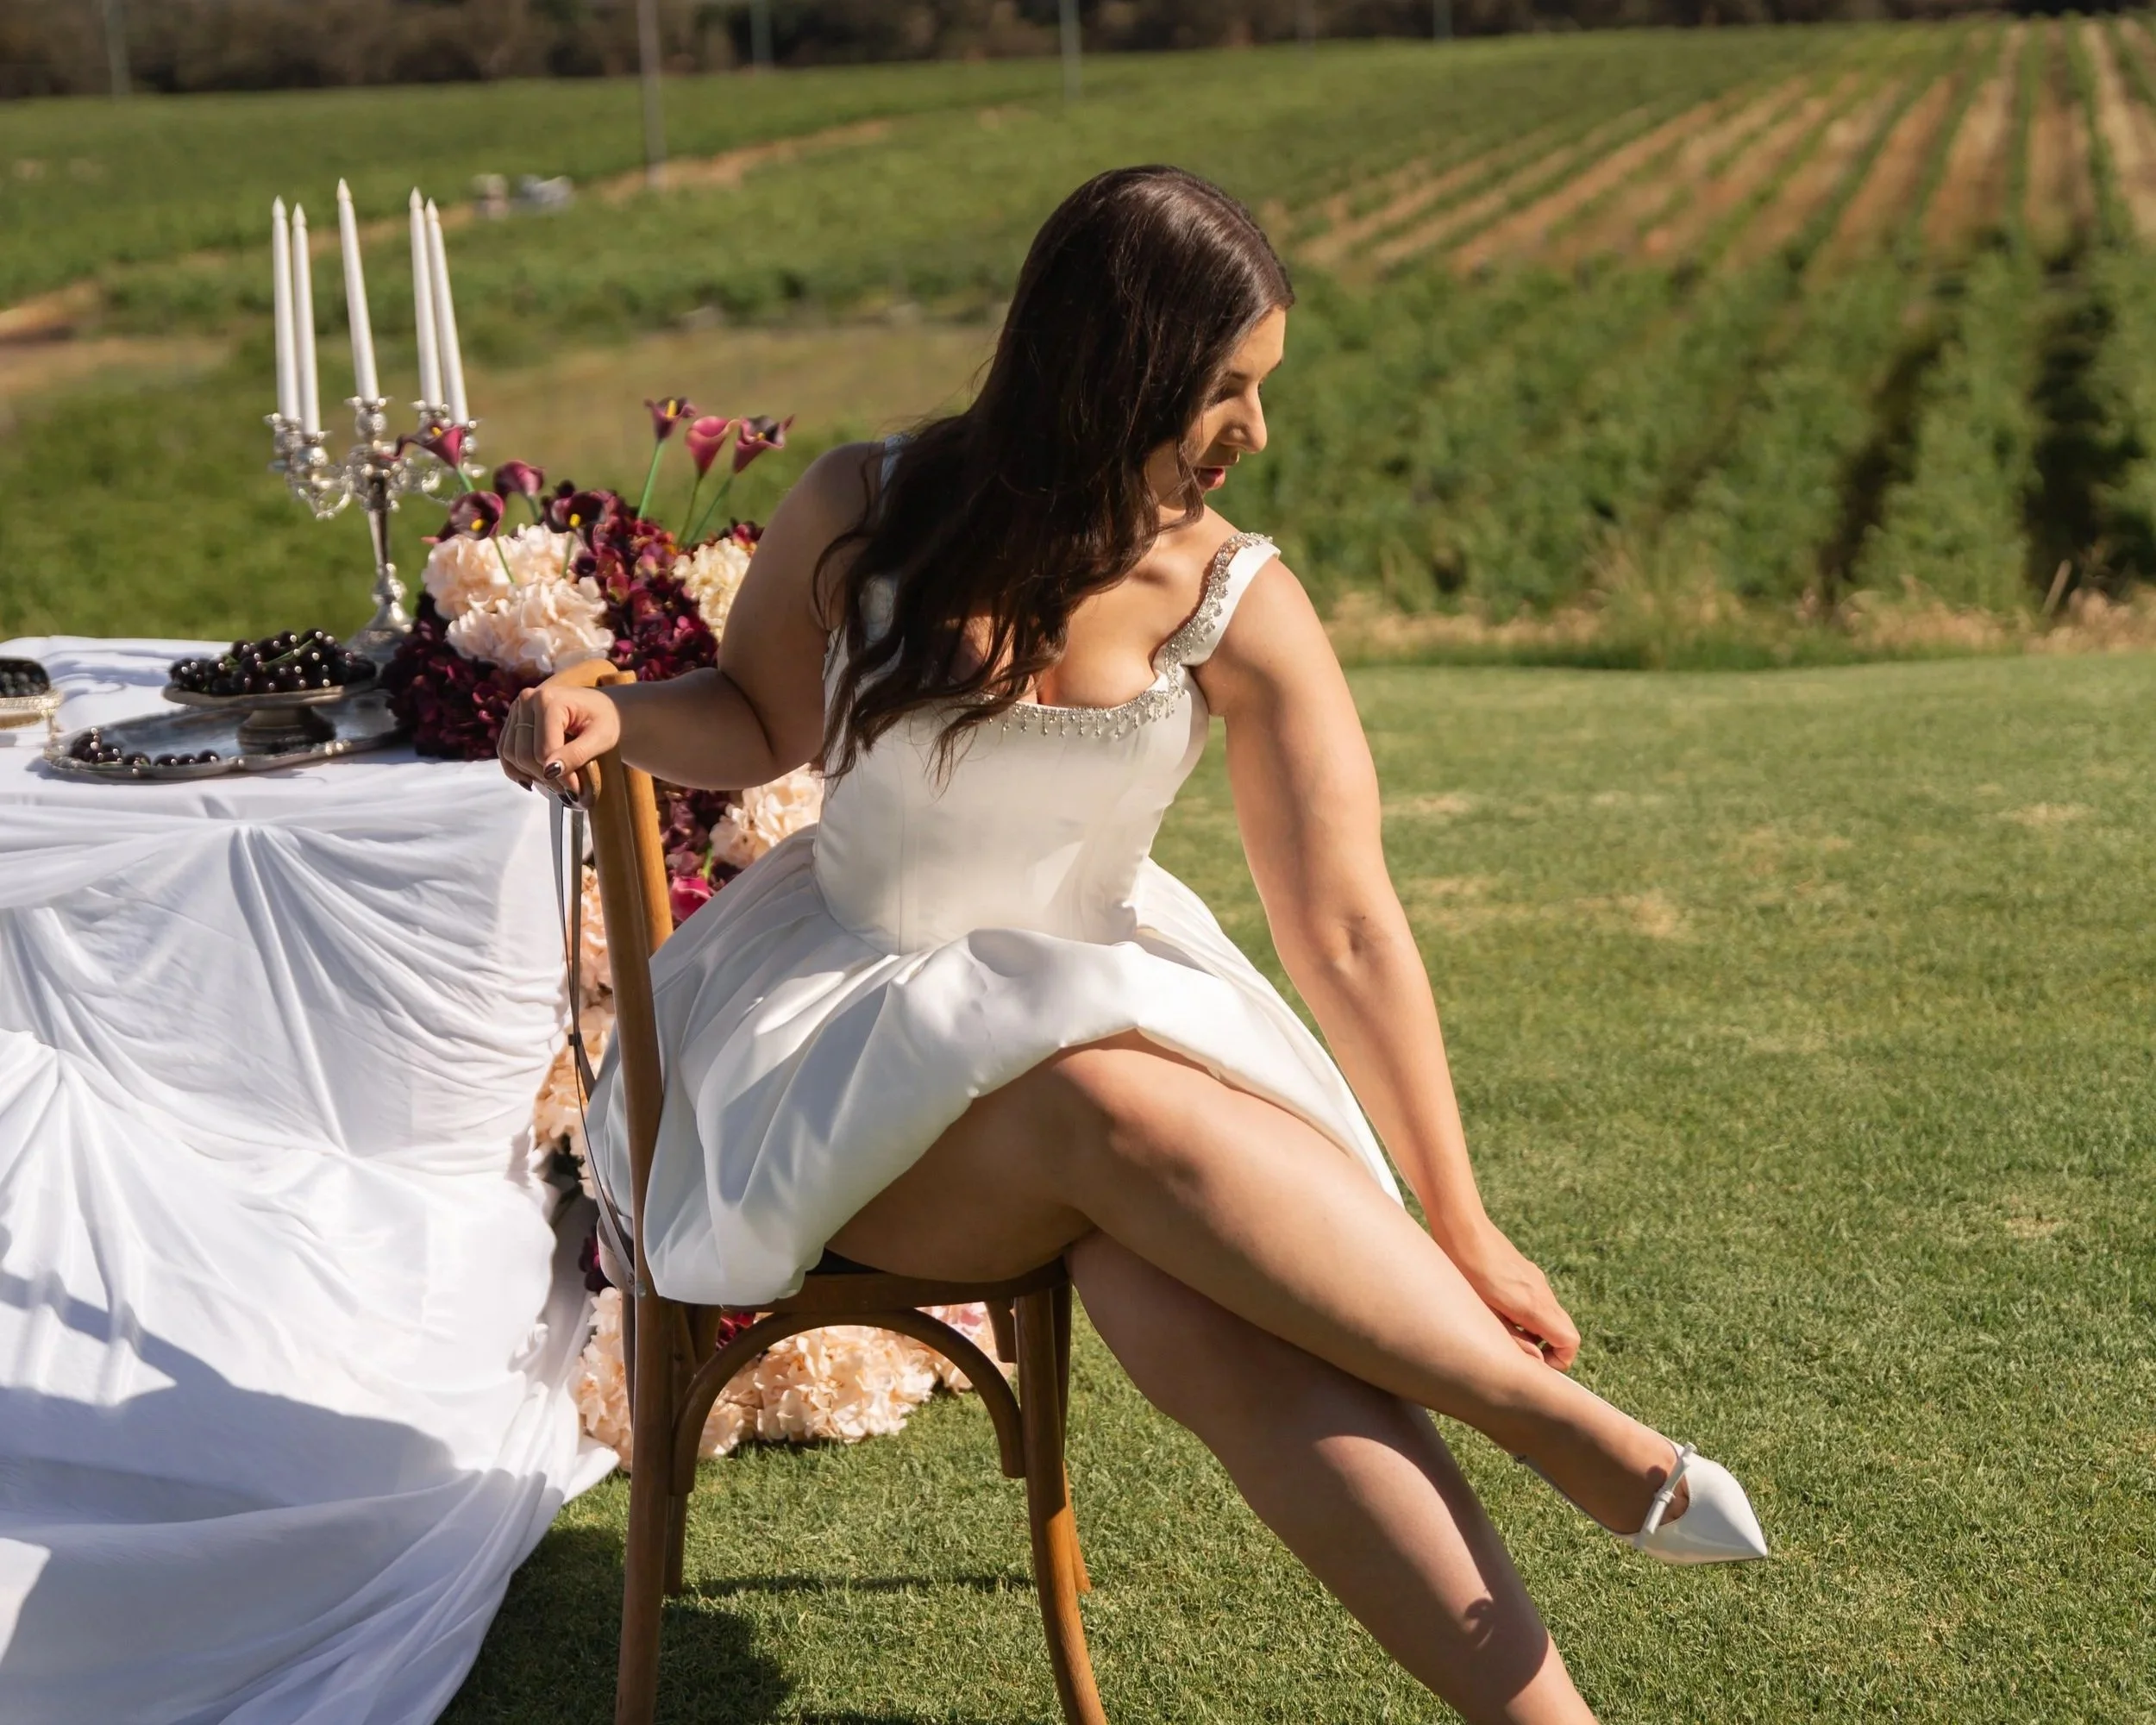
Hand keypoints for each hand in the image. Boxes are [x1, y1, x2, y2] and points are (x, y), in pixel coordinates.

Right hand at [497, 678, 620, 804]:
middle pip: (524, 754)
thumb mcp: (601, 738)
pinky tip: (531, 779)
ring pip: (511, 754)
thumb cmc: (605, 720)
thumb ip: (576, 754)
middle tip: (567, 791)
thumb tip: (550, 771)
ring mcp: (517, 709)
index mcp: (549, 700)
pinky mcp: (513, 719)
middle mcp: (527, 700)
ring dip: (531, 775)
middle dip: (545, 778)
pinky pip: (505, 750)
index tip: (576, 790)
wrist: (601, 707)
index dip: (559, 777)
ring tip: (554, 784)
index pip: (544, 750)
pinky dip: (515, 768)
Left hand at [1449, 1219, 1580, 1370]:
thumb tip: (1537, 1360)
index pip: (1570, 1341)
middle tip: (1518, 1350)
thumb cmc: (1464, 1271)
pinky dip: (1530, 1313)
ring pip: (1552, 1315)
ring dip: (1537, 1330)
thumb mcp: (1483, 1312)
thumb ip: (1512, 1339)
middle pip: (1565, 1330)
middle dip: (1550, 1348)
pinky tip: (1498, 1308)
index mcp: (1533, 1306)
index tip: (1534, 1363)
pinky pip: (1540, 1300)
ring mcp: (1536, 1279)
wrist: (1461, 1228)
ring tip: (1502, 1328)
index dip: (1559, 1360)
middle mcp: (1541, 1291)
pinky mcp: (1527, 1271)